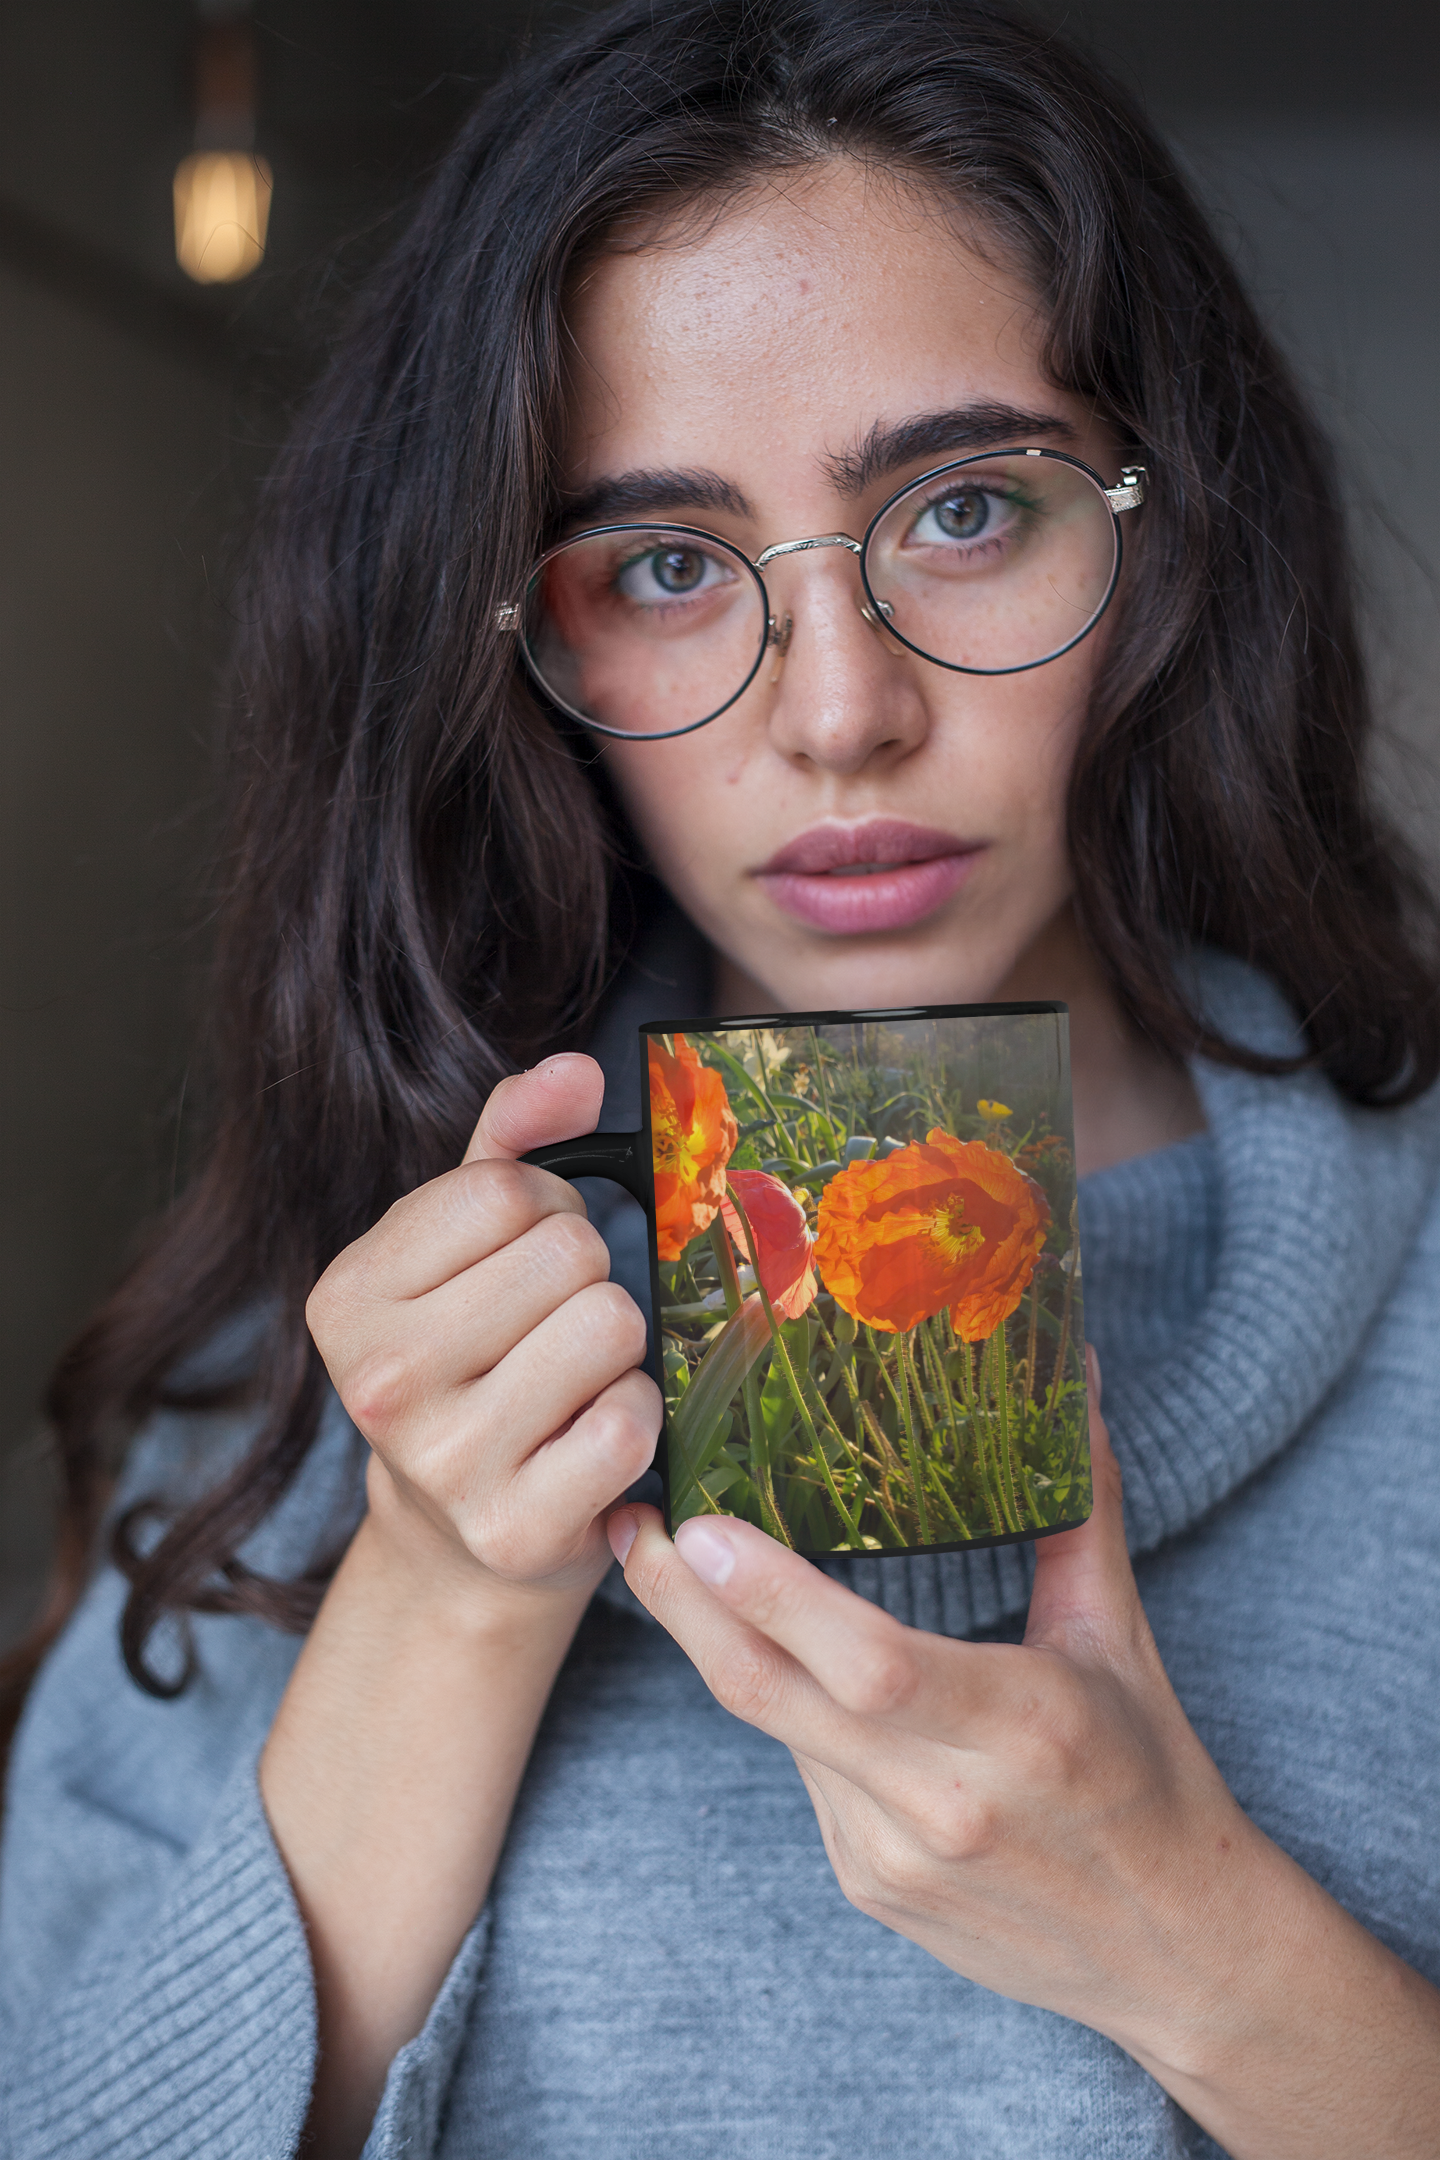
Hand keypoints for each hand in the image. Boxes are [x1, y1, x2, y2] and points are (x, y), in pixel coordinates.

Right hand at [306, 1052, 660, 1610]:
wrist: (459, 1539)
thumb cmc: (472, 1362)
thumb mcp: (463, 1245)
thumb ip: (513, 1142)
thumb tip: (579, 1071)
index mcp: (346, 1296)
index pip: (508, 1189)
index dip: (549, 1210)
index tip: (525, 1261)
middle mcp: (380, 1380)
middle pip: (569, 1254)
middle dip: (587, 1278)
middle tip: (552, 1329)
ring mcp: (445, 1462)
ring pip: (610, 1325)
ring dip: (618, 1347)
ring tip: (572, 1381)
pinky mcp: (516, 1528)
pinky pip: (631, 1420)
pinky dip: (635, 1419)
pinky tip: (589, 1439)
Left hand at [608, 1357, 1439, 2158]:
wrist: (1177, 1958)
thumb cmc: (1153, 1778)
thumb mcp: (1119, 1639)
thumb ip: (1080, 1509)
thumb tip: (1077, 1375)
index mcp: (1021, 1724)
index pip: (870, 1662)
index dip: (773, 1598)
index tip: (700, 1528)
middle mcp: (945, 1799)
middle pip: (776, 1696)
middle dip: (684, 1606)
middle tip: (630, 1525)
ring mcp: (893, 1854)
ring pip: (775, 1728)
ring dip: (716, 1644)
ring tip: (664, 1559)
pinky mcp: (867, 1886)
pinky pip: (801, 1773)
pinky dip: (780, 1704)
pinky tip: (762, 1648)